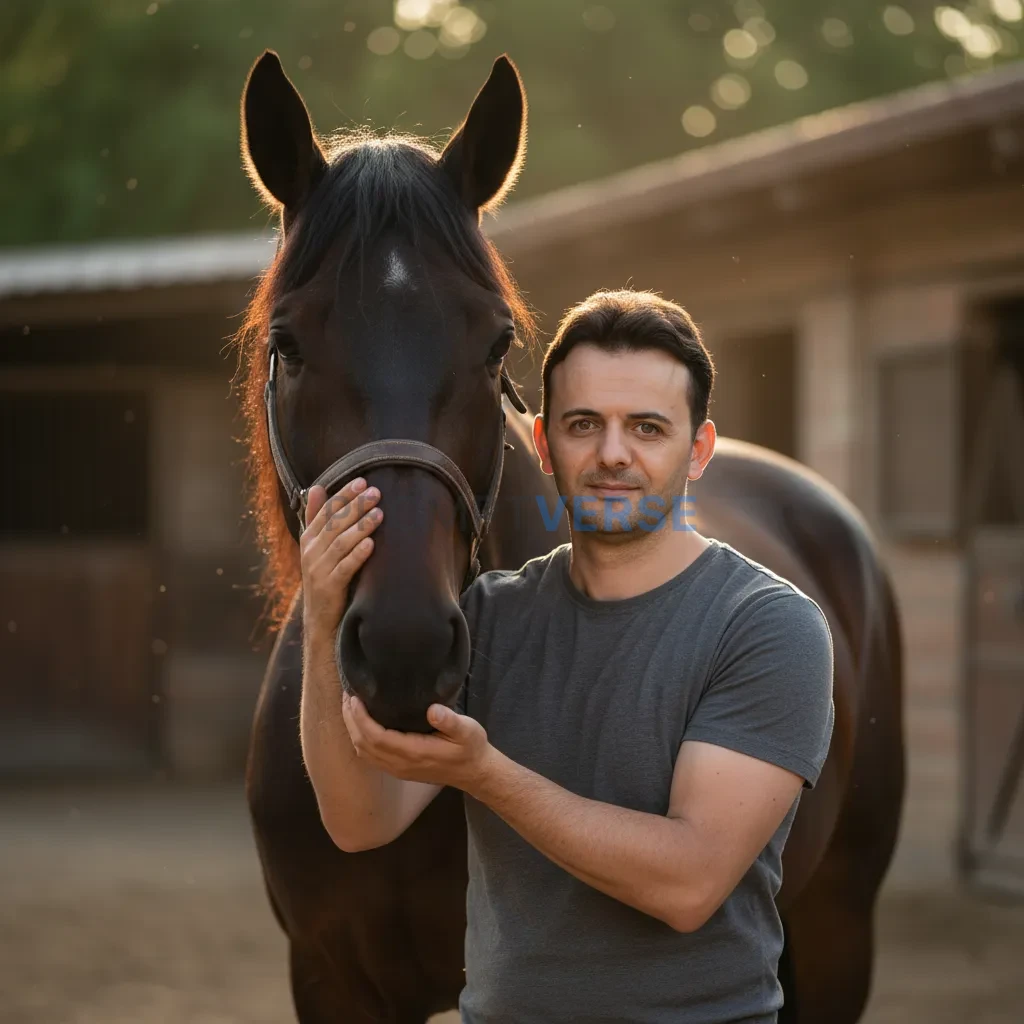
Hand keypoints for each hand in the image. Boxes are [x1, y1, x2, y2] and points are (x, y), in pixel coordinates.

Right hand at [300, 478, 381, 641]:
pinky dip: (357, 555)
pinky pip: (344, 568)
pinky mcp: (328, 587)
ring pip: (340, 543)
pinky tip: (371, 544)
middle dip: (355, 506)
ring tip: (379, 514)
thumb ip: (317, 518)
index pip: (326, 510)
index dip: (343, 495)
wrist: (319, 619)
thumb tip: (316, 487)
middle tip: (376, 493)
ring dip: (360, 527)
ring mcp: (318, 570)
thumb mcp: (317, 547)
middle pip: (334, 523)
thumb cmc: (324, 576)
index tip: (362, 481)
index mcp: (309, 538)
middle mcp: (311, 552)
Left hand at [342, 696, 493, 791]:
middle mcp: (401, 764)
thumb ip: (450, 721)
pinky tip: (361, 724)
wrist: (474, 773)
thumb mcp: (468, 730)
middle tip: (347, 696)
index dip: (361, 719)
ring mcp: (398, 769)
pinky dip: (360, 739)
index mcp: (414, 753)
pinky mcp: (399, 769)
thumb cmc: (471, 748)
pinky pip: (370, 757)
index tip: (355, 698)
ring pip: (364, 752)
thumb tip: (433, 710)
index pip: (376, 737)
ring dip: (352, 730)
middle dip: (351, 720)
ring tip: (350, 707)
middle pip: (364, 744)